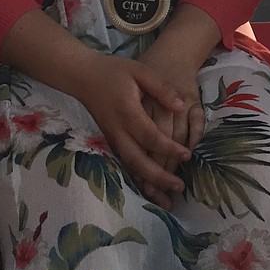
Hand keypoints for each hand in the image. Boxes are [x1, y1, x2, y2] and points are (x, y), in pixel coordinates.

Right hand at [73, 53, 189, 197]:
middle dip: (159, 177)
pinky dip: (138, 178)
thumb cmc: (114, 71)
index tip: (187, 154)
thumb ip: (161, 88)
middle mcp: (117, 130)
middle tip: (179, 187)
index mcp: (127, 112)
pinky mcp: (110, 142)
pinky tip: (150, 189)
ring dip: (148, 184)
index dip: (169, 148)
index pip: (150, 136)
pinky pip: (124, 164)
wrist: (83, 77)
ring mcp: (111, 139)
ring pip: (129, 167)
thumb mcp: (140, 71)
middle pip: (138, 160)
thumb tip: (181, 106)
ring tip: (167, 199)